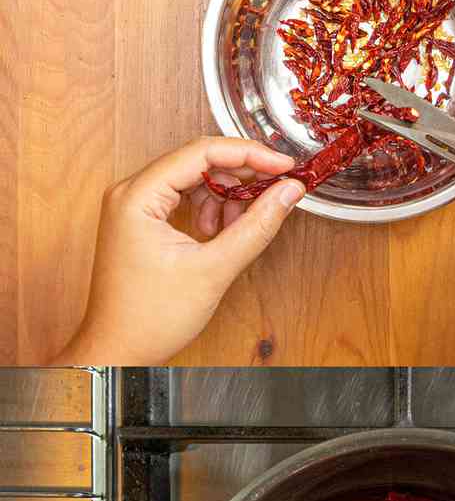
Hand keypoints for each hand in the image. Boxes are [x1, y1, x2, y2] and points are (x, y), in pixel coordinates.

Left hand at [52, 138, 304, 364]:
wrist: (121, 348)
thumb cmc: (149, 317)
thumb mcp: (215, 269)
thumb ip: (257, 226)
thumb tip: (288, 193)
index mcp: (137, 196)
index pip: (201, 152)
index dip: (249, 155)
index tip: (284, 166)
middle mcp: (131, 193)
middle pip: (198, 162)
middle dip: (242, 176)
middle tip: (278, 189)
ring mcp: (135, 206)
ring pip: (195, 180)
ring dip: (228, 196)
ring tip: (244, 224)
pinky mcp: (144, 221)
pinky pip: (186, 199)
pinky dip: (213, 210)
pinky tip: (224, 233)